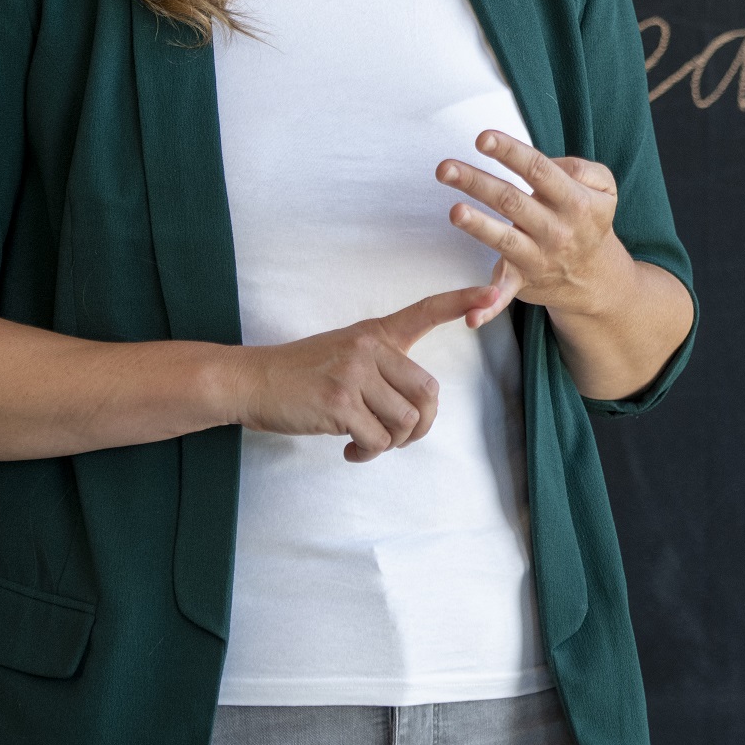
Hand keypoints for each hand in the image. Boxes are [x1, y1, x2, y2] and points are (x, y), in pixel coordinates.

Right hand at [232, 286, 490, 461]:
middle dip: (421, 425)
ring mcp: (354, 374)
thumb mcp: (344, 352)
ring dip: (390, 443)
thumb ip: (381, 368)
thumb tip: (414, 408)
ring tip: (365, 442)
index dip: (463, 299)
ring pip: (404, 421)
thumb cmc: (301, 374)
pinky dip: (368, 452)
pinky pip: (378, 439)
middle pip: (427, 392)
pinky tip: (349, 449)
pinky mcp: (339, 403)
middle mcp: (369, 348)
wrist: (250, 381)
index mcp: (375, 333)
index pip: (425, 311)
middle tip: (399, 437)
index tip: (494, 291)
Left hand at [437, 133, 629, 326]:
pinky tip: (471, 319)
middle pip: (513, 201)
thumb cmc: (589, 219)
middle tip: (445, 168)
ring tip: (454, 211)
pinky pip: (505, 295)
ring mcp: (538, 257)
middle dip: (477, 183)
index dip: (510, 153)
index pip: (539, 170)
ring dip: (478, 227)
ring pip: (505, 240)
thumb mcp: (604, 188)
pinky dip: (488, 308)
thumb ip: (580, 168)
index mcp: (575, 202)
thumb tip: (545, 163)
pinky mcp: (523, 281)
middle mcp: (556, 230)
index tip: (483, 138)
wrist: (598, 277)